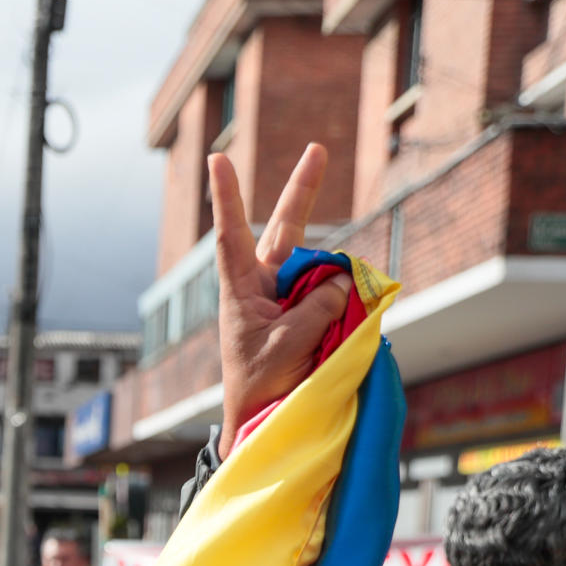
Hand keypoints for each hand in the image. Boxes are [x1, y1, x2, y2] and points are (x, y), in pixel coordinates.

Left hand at [209, 142, 352, 457]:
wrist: (264, 418)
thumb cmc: (260, 382)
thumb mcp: (287, 344)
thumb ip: (318, 306)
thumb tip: (347, 279)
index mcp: (241, 289)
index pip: (232, 234)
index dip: (228, 196)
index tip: (218, 158)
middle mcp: (266, 284)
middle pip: (287, 229)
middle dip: (303, 190)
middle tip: (318, 148)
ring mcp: (292, 295)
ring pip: (326, 271)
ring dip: (333, 296)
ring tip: (314, 341)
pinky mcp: (316, 309)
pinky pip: (343, 296)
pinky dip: (348, 310)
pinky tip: (335, 337)